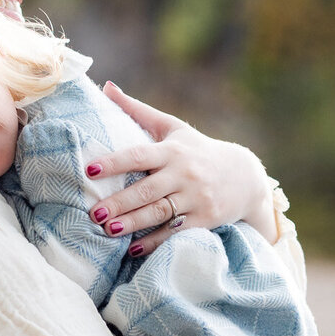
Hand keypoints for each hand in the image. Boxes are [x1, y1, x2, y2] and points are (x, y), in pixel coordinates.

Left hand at [86, 82, 275, 255]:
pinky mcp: (205, 219)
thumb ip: (137, 110)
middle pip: (147, 190)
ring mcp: (196, 198)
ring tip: (108, 230)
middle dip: (120, 202)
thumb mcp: (172, 128)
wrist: (244, 177)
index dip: (114, 162)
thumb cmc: (198, 149)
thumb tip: (106, 87)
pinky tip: (133, 249)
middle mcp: (184, 174)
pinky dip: (155, 242)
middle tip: (94, 213)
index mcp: (172, 151)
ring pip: (160, 212)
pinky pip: (175, 232)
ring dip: (133, 223)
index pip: (138, 155)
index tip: (90, 169)